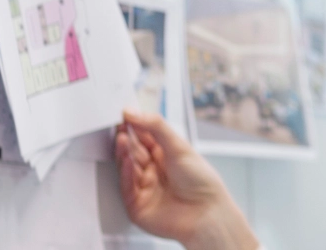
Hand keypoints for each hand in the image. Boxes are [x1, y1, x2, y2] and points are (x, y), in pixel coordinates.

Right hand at [114, 108, 257, 249]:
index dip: (134, 126)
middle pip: (133, 152)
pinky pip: (127, 186)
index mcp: (165, 155)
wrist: (206, 213)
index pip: (144, 137)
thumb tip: (133, 111)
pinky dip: (126, 172)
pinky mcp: (136, 205)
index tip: (124, 113)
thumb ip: (156, 126)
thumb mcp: (179, 146)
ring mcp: (144, 187)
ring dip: (124, 153)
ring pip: (127, 168)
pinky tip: (127, 160)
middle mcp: (153, 171)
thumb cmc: (201, 181)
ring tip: (121, 139)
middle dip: (126, 138)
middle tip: (118, 124)